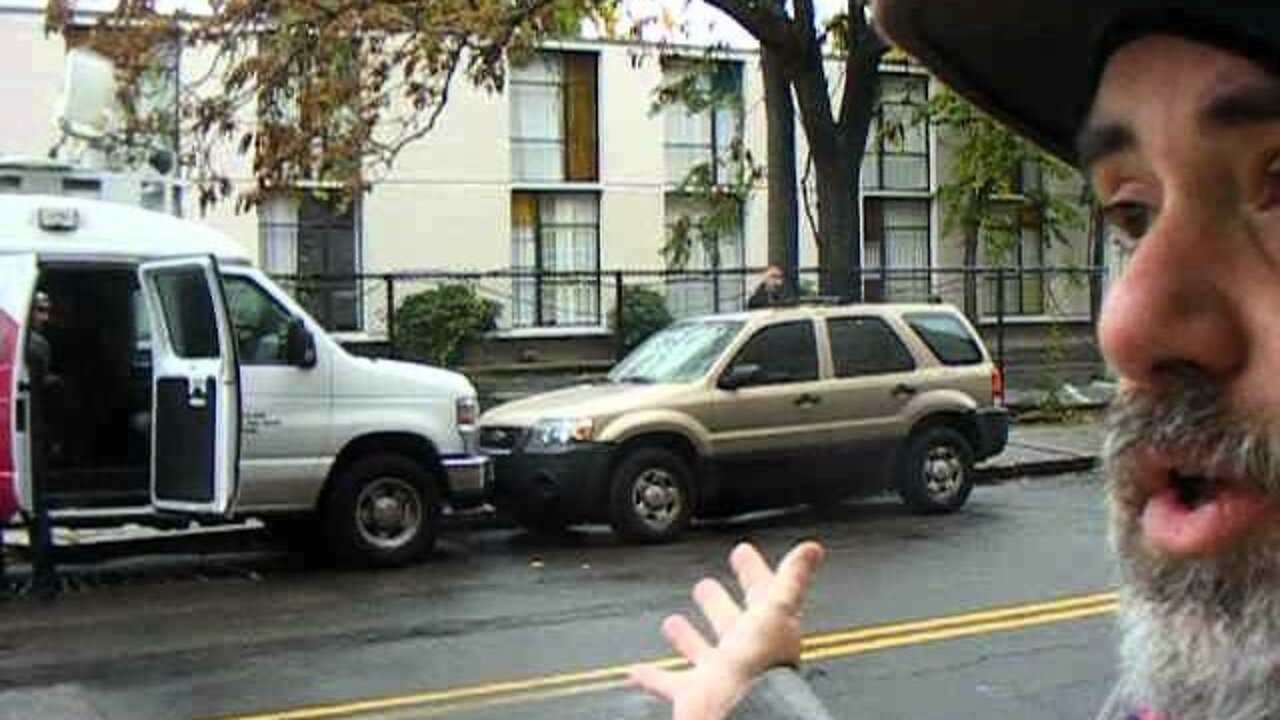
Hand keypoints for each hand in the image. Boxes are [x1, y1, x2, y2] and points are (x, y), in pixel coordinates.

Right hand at [629, 541, 823, 719]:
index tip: (742, 553)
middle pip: (730, 623)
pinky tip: (638, 670)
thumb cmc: (760, 666)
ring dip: (687, 637)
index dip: (753, 573)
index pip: (761, 595)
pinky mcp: (694, 693)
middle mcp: (743, 653)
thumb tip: (812, 548)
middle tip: (705, 587)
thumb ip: (791, 579)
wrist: (739, 711)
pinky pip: (669, 682)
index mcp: (766, 630)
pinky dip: (652, 677)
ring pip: (700, 651)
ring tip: (673, 622)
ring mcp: (718, 673)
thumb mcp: (776, 610)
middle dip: (718, 604)